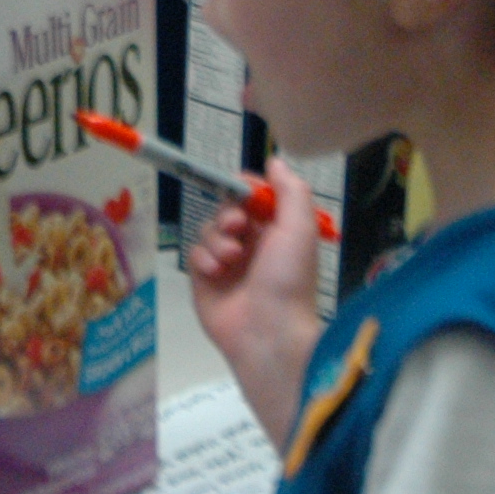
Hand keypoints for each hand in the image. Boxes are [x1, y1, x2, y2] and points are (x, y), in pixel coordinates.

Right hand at [188, 158, 324, 440]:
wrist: (267, 332)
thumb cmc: (288, 279)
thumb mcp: (299, 229)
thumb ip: (291, 191)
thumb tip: (274, 160)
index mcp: (279, 232)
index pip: (256, 197)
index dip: (246, 188)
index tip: (240, 187)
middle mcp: (254, 245)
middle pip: (228, 209)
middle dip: (229, 214)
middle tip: (237, 227)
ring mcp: (228, 263)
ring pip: (208, 229)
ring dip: (217, 239)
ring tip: (230, 260)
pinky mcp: (205, 280)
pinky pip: (195, 253)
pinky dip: (204, 259)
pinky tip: (216, 273)